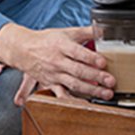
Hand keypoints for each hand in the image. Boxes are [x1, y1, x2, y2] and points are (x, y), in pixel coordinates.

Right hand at [0, 22, 114, 104]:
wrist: (22, 49)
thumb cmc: (47, 40)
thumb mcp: (66, 32)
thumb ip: (87, 31)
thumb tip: (105, 30)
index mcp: (61, 45)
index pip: (77, 52)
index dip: (90, 57)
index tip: (103, 62)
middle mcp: (56, 61)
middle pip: (78, 70)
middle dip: (96, 77)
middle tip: (111, 81)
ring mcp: (53, 74)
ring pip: (73, 84)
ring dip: (91, 90)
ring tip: (106, 94)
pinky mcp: (50, 84)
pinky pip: (62, 94)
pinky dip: (72, 101)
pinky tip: (85, 104)